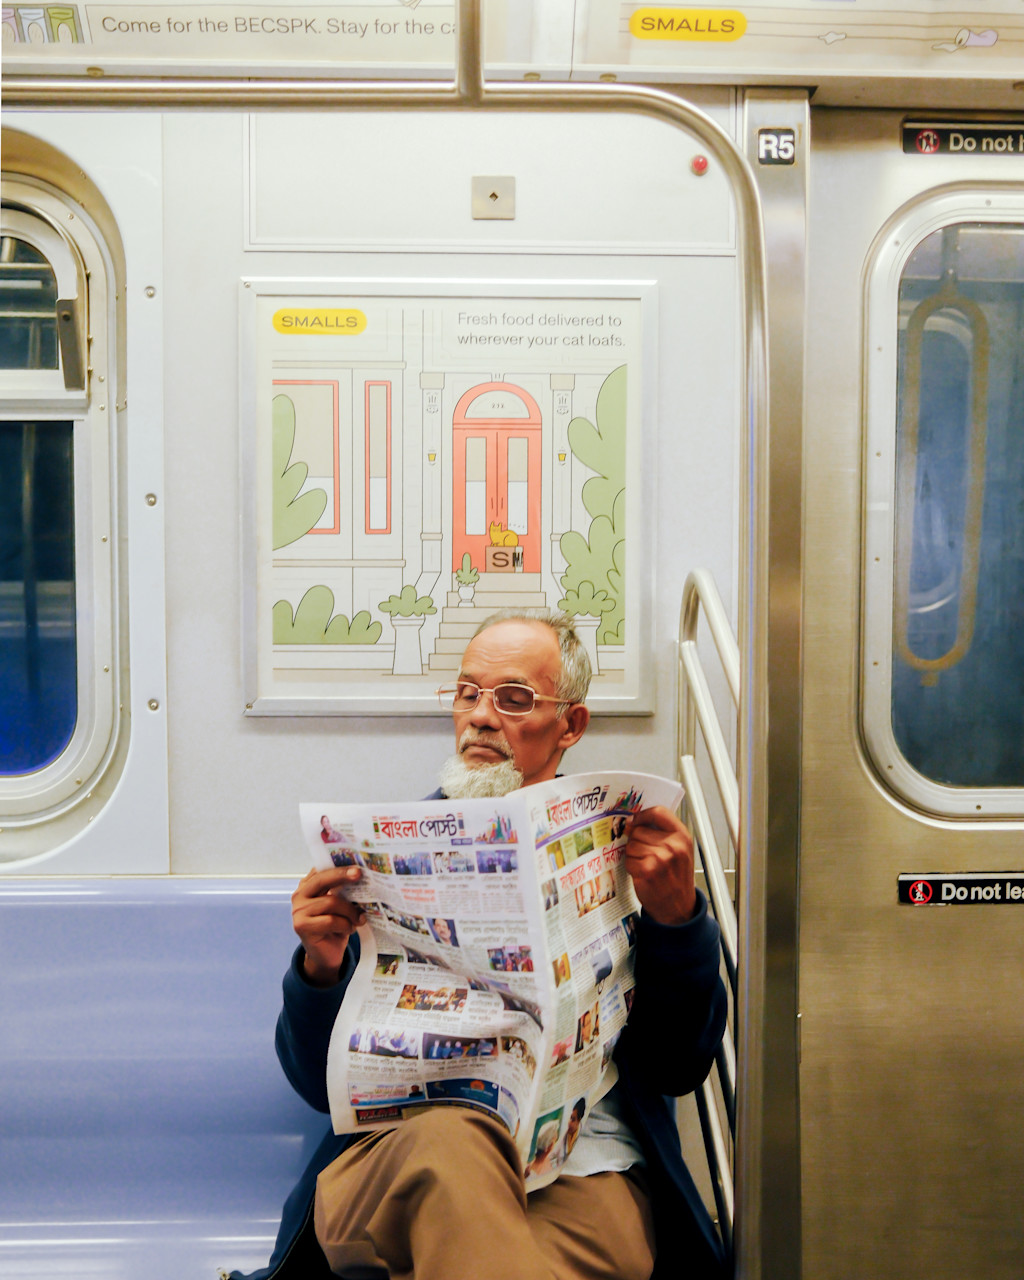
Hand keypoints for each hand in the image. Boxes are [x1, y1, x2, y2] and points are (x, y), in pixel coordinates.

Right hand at [292, 866, 365, 986]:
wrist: (327, 954)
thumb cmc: (335, 926)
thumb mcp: (339, 905)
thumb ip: (341, 890)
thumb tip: (359, 874)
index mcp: (307, 885)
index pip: (321, 869)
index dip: (338, 865)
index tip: (355, 863)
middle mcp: (299, 895)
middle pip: (322, 879)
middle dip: (342, 875)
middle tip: (359, 874)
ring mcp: (298, 911)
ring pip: (331, 902)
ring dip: (350, 911)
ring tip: (360, 919)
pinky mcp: (302, 926)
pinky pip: (330, 920)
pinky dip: (345, 924)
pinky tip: (350, 929)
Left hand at [623, 806, 696, 924]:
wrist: (679, 907)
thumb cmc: (677, 877)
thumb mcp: (680, 851)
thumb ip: (662, 833)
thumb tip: (633, 822)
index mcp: (682, 837)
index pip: (658, 812)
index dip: (642, 815)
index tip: (635, 820)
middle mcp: (673, 846)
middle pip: (639, 830)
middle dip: (637, 841)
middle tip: (648, 855)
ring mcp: (660, 858)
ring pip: (631, 845)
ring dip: (634, 855)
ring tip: (647, 865)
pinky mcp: (647, 871)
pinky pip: (628, 860)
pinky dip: (632, 867)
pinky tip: (643, 874)